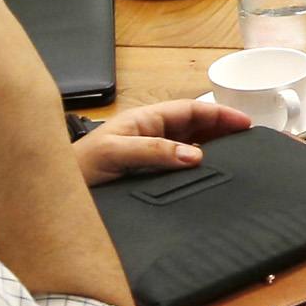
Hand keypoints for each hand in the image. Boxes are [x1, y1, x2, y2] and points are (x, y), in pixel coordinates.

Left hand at [73, 97, 252, 181]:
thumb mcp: (114, 154)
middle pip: (196, 127)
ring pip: (191, 147)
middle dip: (224, 130)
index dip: (220, 115)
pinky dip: (200, 170)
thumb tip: (194, 155)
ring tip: (241, 158)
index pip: (191, 111)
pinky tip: (211, 178)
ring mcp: (151, 155)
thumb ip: (153, 152)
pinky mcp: (149, 176)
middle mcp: (151, 135)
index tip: (245, 124)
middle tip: (252, 142)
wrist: (54, 194)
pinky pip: (182, 168)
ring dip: (215, 149)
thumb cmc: (79, 168)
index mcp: (146, 120)